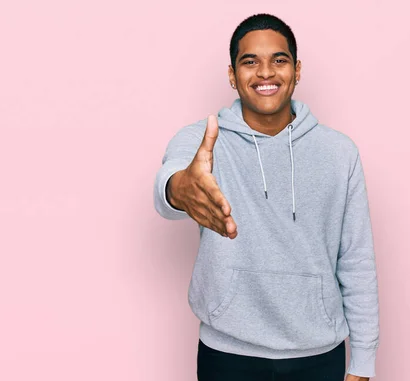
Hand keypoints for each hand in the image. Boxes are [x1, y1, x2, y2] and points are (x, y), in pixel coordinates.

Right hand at [168, 115, 237, 238]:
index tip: (227, 208)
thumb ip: (210, 138)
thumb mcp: (201, 153)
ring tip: (233, 232)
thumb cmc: (194, 169)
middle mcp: (200, 196)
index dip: (219, 200)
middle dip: (222, 217)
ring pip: (212, 218)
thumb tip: (213, 117)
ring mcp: (200, 208)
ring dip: (222, 226)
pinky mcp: (202, 216)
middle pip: (213, 208)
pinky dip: (219, 230)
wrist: (176, 187)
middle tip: (232, 224)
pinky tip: (230, 234)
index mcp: (202, 181)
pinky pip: (210, 224)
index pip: (212, 191)